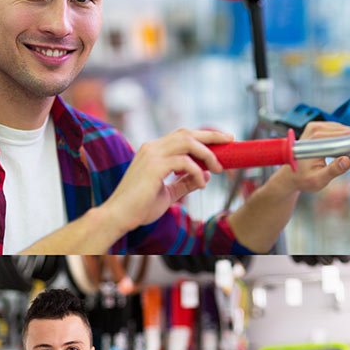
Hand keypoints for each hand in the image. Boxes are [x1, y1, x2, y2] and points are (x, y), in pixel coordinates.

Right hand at [100, 127, 232, 236]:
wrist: (119, 216)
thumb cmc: (139, 207)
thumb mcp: (168, 193)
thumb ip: (184, 183)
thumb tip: (205, 176)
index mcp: (153, 151)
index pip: (182, 136)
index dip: (203, 136)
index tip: (222, 141)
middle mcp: (152, 148)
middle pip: (187, 132)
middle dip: (211, 135)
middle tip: (230, 141)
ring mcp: (152, 154)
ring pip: (188, 142)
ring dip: (207, 154)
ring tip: (217, 169)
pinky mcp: (154, 166)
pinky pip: (184, 162)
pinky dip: (197, 172)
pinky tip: (201, 184)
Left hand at [290, 120, 349, 191]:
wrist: (290, 176)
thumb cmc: (302, 179)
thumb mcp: (318, 180)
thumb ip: (333, 171)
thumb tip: (347, 161)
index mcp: (315, 139)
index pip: (344, 136)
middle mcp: (315, 129)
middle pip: (346, 131)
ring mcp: (316, 126)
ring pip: (344, 130)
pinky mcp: (318, 128)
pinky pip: (338, 130)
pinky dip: (345, 140)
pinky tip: (345, 151)